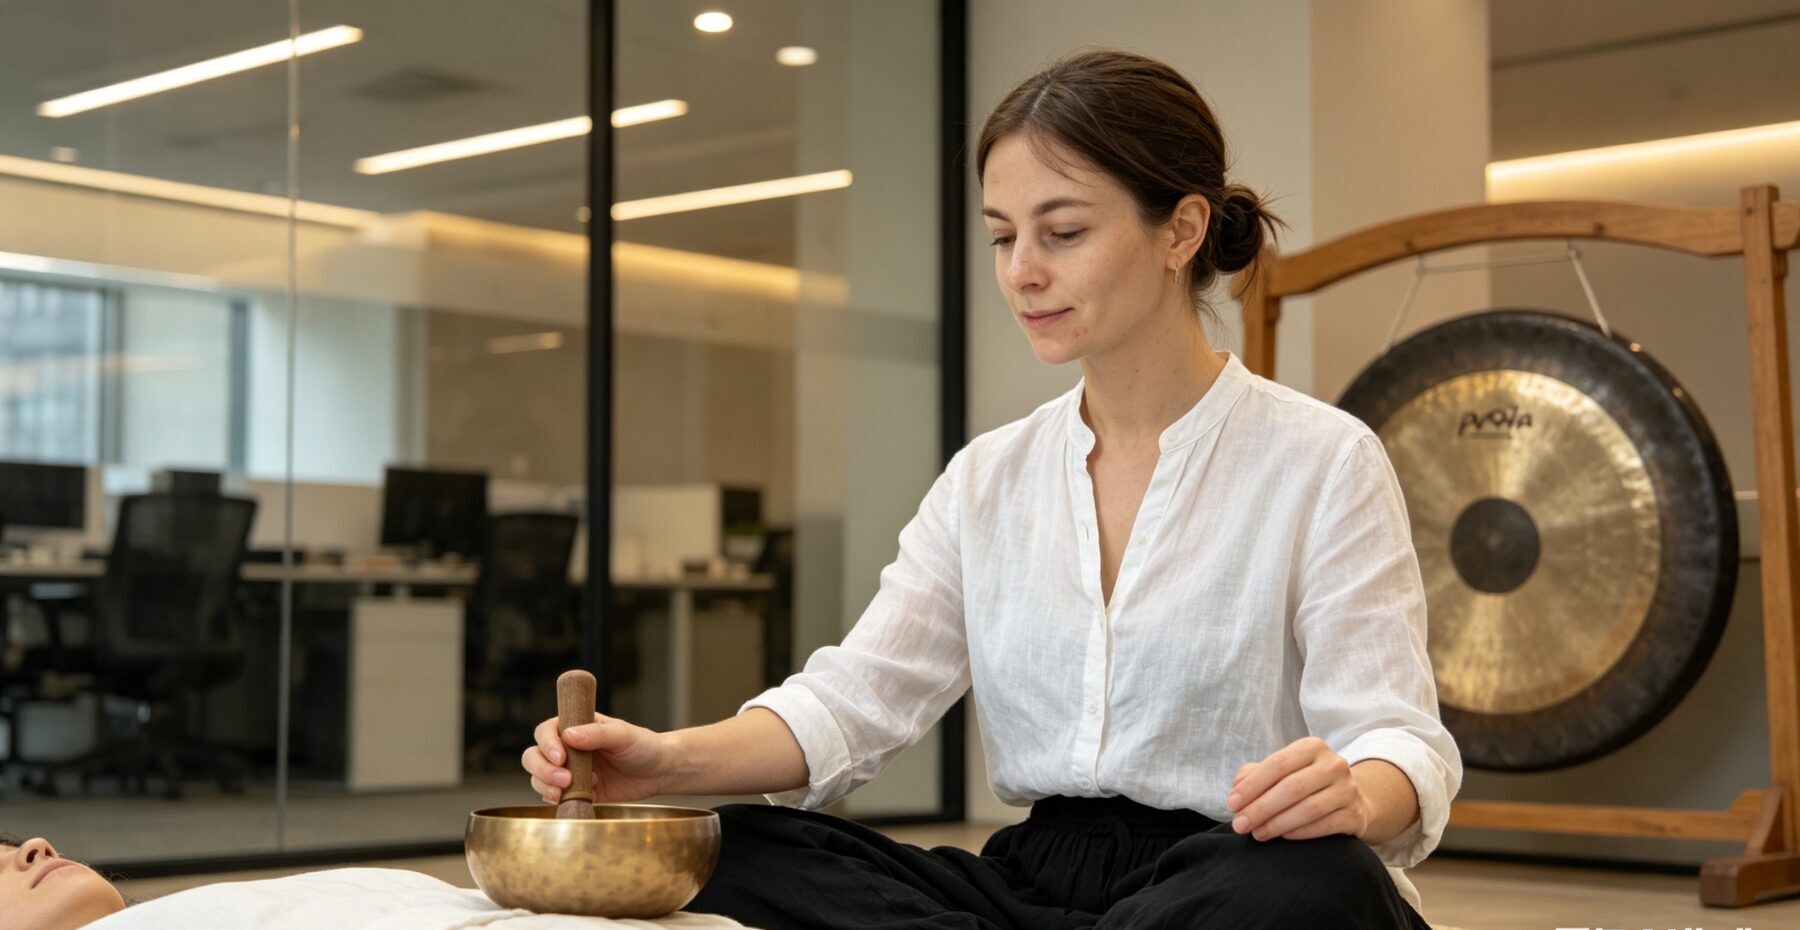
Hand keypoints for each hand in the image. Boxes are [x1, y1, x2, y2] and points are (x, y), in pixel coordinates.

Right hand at [522, 713, 672, 803]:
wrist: (659, 772)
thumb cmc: (643, 747)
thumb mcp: (623, 735)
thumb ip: (597, 734)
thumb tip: (569, 735)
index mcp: (576, 726)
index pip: (547, 731)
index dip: (547, 744)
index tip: (561, 757)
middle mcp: (568, 747)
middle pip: (534, 755)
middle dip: (542, 769)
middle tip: (564, 779)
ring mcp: (570, 770)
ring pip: (539, 777)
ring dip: (545, 786)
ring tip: (567, 790)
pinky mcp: (576, 791)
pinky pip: (553, 796)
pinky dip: (556, 799)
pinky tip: (575, 797)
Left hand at [1225, 736, 1369, 841]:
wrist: (1349, 798)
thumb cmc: (1305, 782)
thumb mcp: (1282, 771)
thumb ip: (1255, 774)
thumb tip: (1237, 788)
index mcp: (1312, 747)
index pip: (1277, 764)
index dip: (1251, 786)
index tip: (1231, 804)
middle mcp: (1334, 764)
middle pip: (1291, 788)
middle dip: (1260, 808)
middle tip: (1240, 825)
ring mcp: (1348, 790)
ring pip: (1308, 809)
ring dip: (1277, 824)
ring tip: (1257, 834)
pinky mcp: (1355, 814)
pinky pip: (1324, 826)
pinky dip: (1299, 833)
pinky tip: (1282, 837)